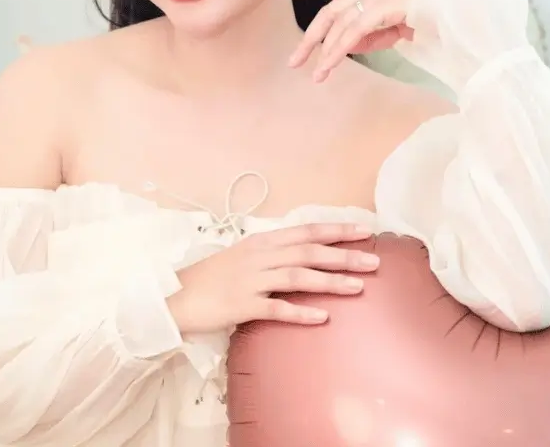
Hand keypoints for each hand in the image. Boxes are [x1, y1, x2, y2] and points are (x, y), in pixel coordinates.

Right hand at [167, 223, 379, 333]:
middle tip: (374, 261)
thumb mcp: (243, 254)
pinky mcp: (242, 306)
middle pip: (308, 252)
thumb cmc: (212, 275)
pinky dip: (300, 313)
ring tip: (358, 287)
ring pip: (298, 278)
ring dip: (330, 282)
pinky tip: (322, 318)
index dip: (336, 230)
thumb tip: (303, 252)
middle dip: (343, 255)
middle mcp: (260, 257)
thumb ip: (273, 252)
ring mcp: (251, 281)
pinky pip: (276, 309)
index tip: (364, 231)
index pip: (306, 231)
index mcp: (262, 242)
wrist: (176, 295)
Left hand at [274, 0, 415, 81]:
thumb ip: (361, 36)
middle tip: (293, 61)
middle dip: (309, 37)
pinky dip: (338, 51)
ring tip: (315, 75)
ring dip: (324, 52)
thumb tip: (339, 50)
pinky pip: (352, 33)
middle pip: (327, 12)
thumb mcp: (384, 29)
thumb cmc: (418, 17)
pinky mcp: (380, 9)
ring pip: (338, 25)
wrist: (445, 9)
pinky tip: (328, 67)